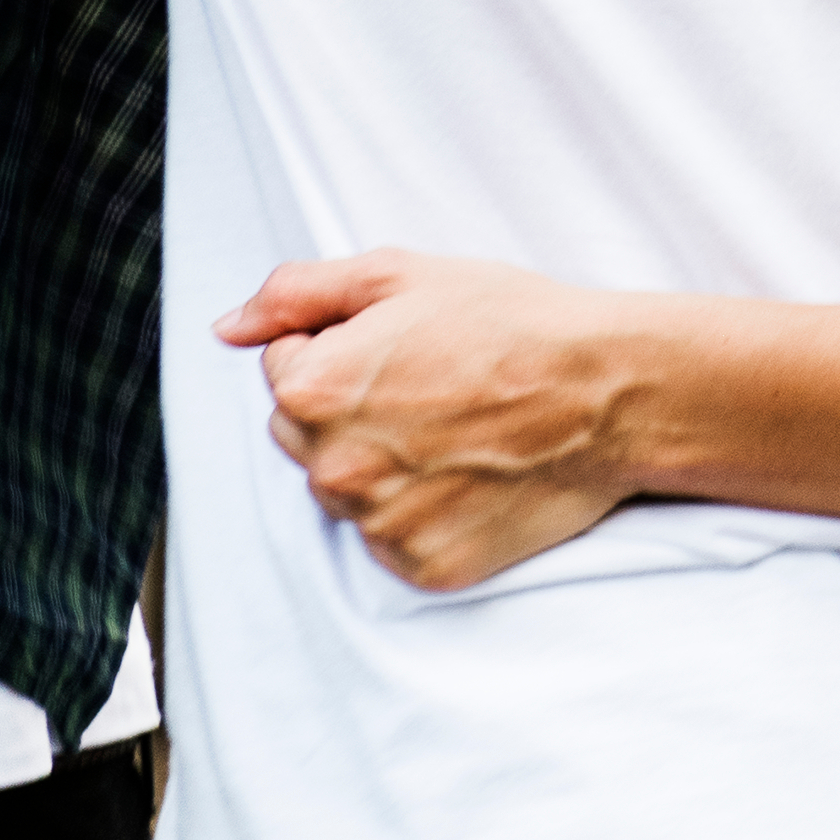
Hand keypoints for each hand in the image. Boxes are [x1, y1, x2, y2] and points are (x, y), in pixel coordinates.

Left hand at [218, 247, 684, 591]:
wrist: (610, 393)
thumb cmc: (513, 324)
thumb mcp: (400, 274)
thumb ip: (297, 292)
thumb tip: (228, 326)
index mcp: (312, 390)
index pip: (283, 370)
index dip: (344, 348)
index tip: (406, 347)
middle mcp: (332, 467)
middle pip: (305, 436)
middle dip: (352, 410)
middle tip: (433, 387)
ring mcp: (378, 524)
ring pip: (349, 490)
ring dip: (384, 465)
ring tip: (457, 432)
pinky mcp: (423, 565)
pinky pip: (394, 539)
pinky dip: (422, 513)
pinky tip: (470, 475)